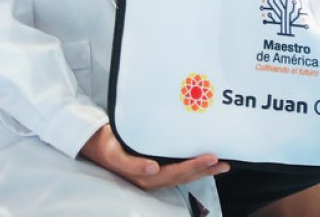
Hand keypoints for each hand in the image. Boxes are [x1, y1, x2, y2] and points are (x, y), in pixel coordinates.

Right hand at [80, 124, 228, 189]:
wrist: (96, 143)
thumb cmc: (107, 145)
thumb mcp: (115, 153)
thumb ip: (132, 164)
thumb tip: (152, 169)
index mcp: (145, 176)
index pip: (175, 173)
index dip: (194, 167)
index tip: (211, 158)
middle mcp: (153, 177)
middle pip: (183, 176)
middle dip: (204, 170)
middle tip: (224, 162)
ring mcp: (155, 173)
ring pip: (183, 174)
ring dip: (202, 170)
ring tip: (221, 164)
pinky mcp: (155, 165)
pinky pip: (177, 168)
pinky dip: (192, 165)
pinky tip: (203, 161)